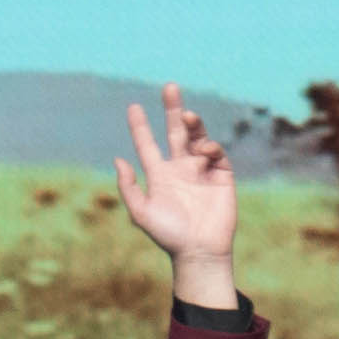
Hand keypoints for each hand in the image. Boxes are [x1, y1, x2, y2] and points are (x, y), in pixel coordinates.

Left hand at [108, 82, 243, 293]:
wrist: (199, 251)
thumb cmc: (168, 235)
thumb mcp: (141, 213)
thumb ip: (128, 187)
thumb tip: (118, 159)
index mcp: (160, 175)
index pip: (148, 144)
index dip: (140, 126)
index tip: (133, 107)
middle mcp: (180, 168)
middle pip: (176, 132)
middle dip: (173, 110)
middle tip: (170, 87)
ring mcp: (202, 170)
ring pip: (197, 138)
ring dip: (193, 124)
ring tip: (187, 115)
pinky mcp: (221, 176)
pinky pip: (216, 153)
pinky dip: (210, 146)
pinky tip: (204, 149)